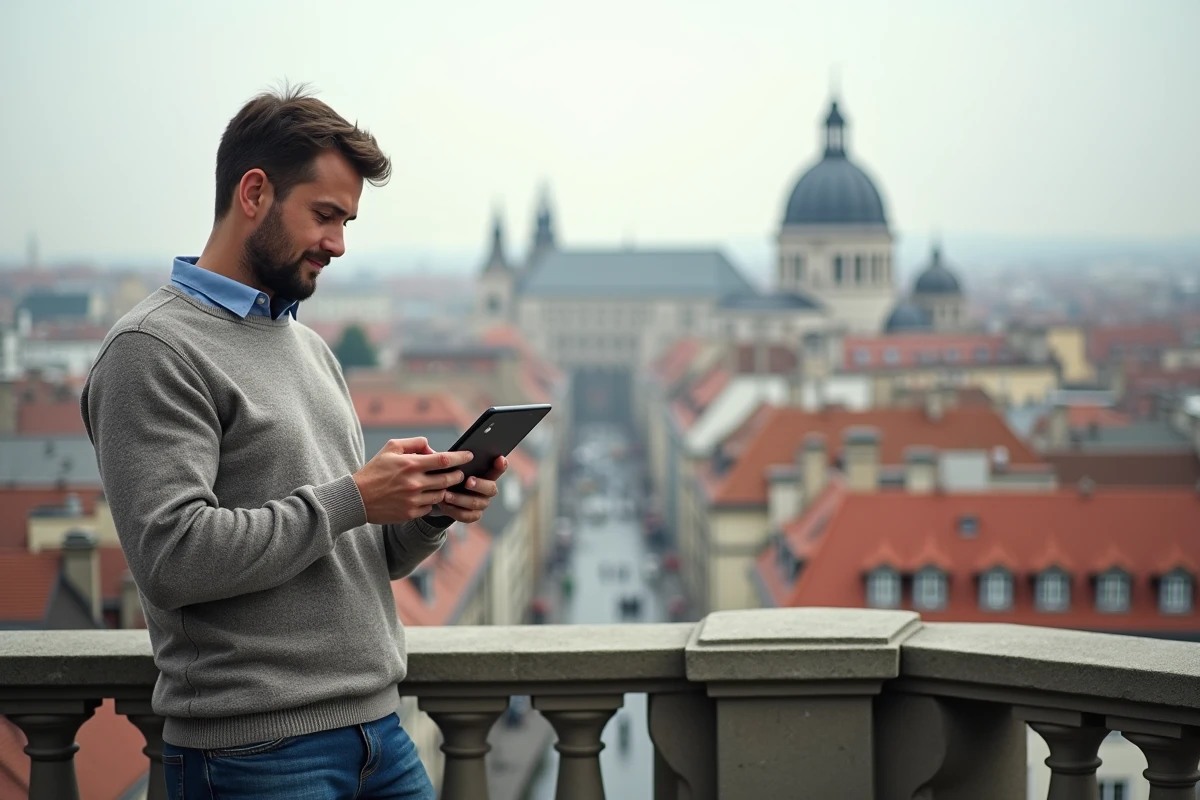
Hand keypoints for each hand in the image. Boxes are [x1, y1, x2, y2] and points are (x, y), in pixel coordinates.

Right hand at [353, 437, 473, 523]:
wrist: (357, 498)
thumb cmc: (375, 470)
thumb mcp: (391, 448)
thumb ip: (414, 444)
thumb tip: (433, 448)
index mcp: (411, 464)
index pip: (444, 460)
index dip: (461, 457)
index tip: (470, 455)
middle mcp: (414, 483)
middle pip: (449, 479)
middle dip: (458, 475)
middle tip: (459, 473)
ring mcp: (413, 500)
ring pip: (442, 494)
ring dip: (445, 489)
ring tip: (441, 484)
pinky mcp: (410, 513)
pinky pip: (430, 507)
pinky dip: (432, 501)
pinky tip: (427, 495)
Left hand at [438, 456, 507, 524]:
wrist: (439, 495)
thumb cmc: (447, 476)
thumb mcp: (449, 466)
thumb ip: (449, 457)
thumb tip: (431, 443)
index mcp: (485, 474)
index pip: (498, 469)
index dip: (501, 465)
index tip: (500, 458)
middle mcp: (487, 490)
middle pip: (491, 488)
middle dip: (480, 485)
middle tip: (468, 481)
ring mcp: (481, 504)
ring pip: (476, 503)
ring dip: (461, 499)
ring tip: (446, 495)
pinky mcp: (472, 515)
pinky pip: (467, 516)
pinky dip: (454, 510)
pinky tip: (445, 504)